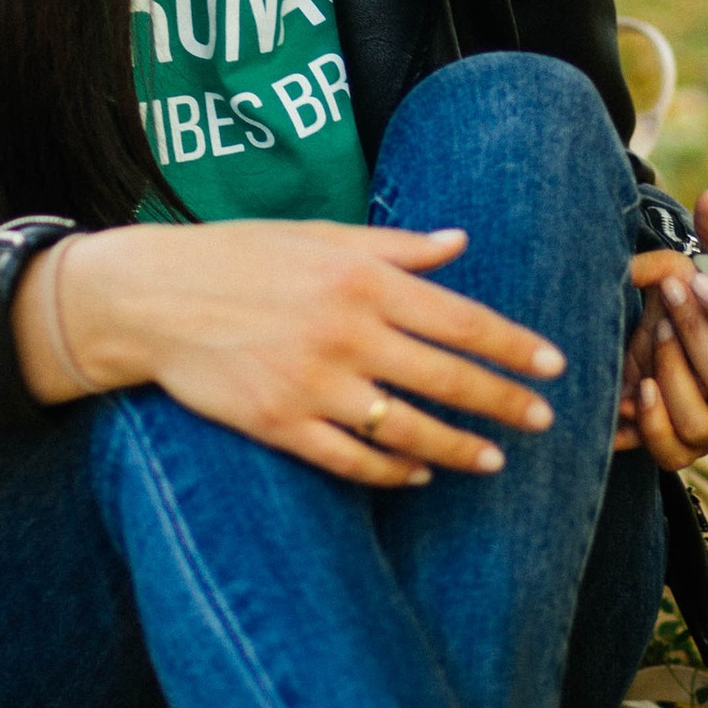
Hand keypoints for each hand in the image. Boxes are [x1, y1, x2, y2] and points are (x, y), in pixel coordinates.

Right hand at [13, 219, 564, 486]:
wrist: (153, 298)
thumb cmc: (240, 256)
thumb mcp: (320, 235)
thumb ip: (395, 246)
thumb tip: (460, 243)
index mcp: (361, 278)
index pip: (460, 319)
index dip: (513, 345)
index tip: (553, 366)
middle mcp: (345, 332)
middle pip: (446, 378)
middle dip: (503, 402)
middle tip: (542, 419)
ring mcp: (313, 384)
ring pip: (407, 428)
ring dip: (458, 448)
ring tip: (493, 460)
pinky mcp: (280, 424)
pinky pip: (352, 458)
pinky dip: (392, 470)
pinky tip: (418, 472)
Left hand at [620, 188, 707, 472]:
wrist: (700, 338)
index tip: (699, 282)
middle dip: (694, 338)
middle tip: (668, 297)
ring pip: (702, 425)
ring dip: (671, 378)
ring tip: (654, 336)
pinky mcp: (693, 450)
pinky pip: (674, 455)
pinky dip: (649, 426)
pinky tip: (635, 390)